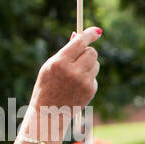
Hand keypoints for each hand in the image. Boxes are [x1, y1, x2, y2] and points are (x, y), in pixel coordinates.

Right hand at [23, 28, 101, 142]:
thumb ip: (65, 51)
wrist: (49, 112)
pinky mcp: (90, 90)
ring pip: (95, 64)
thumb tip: (77, 35)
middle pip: (92, 52)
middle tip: (81, 55)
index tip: (97, 31)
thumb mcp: (50, 66)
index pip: (80, 43)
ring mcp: (83, 82)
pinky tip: (77, 86)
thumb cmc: (47, 85)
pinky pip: (94, 76)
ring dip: (89, 65)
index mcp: (59, 63)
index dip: (90, 34)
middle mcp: (73, 72)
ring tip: (75, 74)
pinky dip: (88, 78)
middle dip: (88, 51)